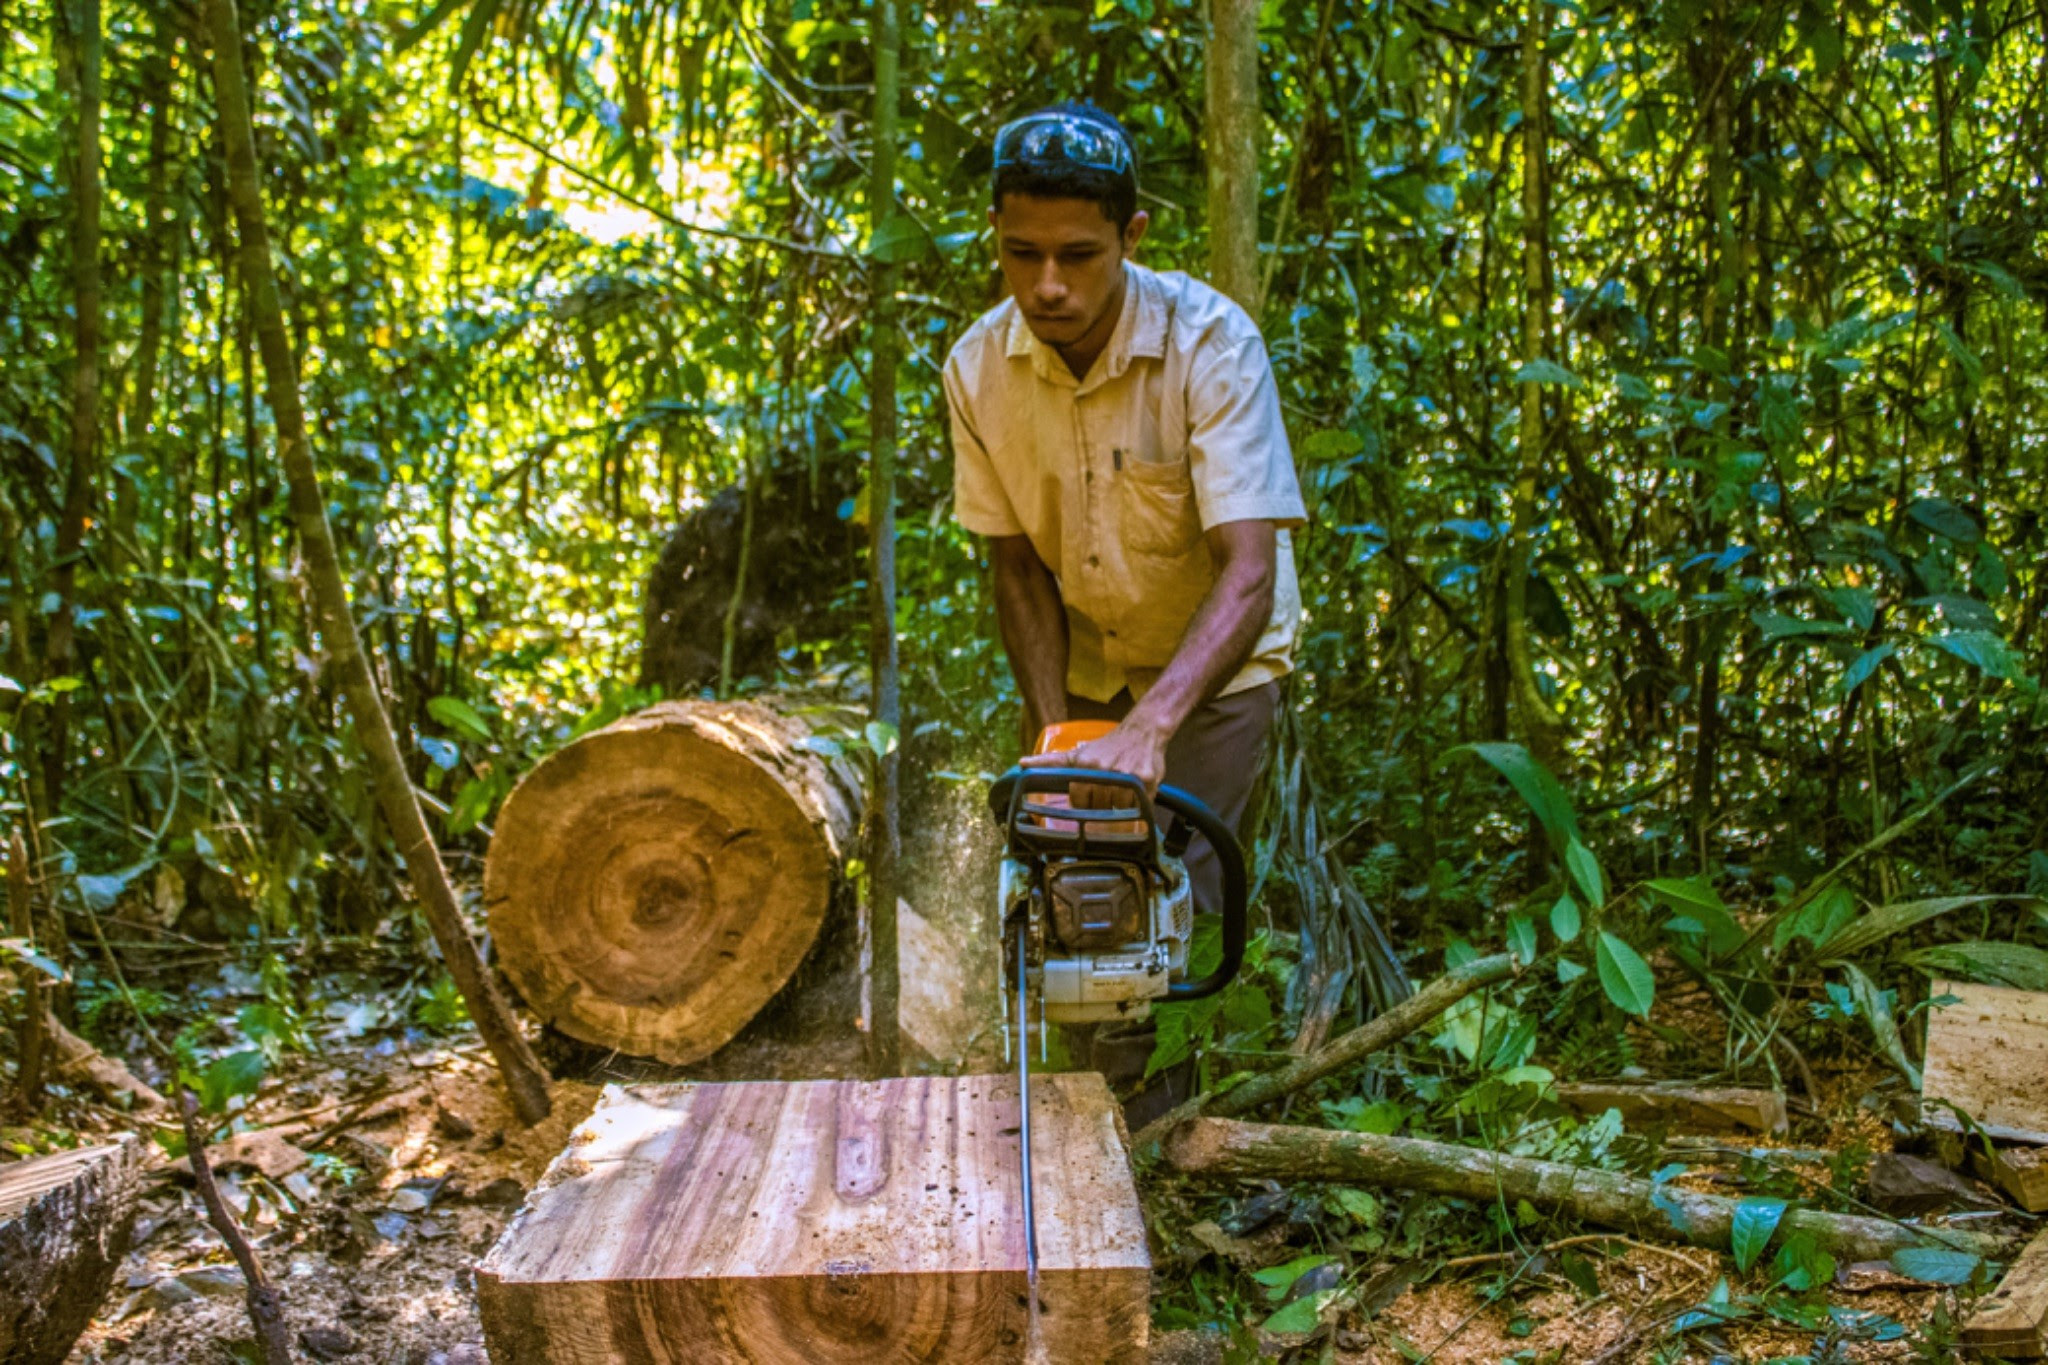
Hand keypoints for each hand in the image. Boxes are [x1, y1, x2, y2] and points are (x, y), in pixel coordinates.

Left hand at [1019, 716, 1170, 806]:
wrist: (1143, 729)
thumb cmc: (1108, 746)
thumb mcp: (1077, 753)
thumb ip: (1050, 762)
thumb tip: (1020, 763)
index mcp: (1085, 764)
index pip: (1078, 798)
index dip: (1083, 801)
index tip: (1087, 797)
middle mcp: (1104, 769)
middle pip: (1098, 806)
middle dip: (1103, 803)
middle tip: (1108, 792)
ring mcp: (1126, 775)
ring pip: (1119, 808)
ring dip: (1122, 804)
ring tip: (1123, 789)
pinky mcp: (1145, 779)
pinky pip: (1140, 804)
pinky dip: (1139, 802)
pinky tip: (1137, 790)